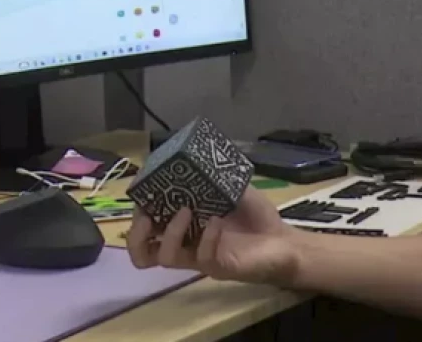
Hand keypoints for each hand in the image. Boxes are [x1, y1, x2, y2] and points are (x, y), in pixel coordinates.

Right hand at [127, 187, 299, 285]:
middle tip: (148, 215)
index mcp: (182, 225)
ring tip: (185, 212)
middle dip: (137, 232)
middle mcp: (185, 244)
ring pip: (163, 258)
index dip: (137, 210)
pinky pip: (201, 258)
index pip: (146, 225)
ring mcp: (199, 258)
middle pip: (141, 251)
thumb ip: (214, 177)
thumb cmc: (255, 216)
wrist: (284, 241)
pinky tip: (217, 222)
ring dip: (171, 232)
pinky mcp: (217, 267)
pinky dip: (206, 237)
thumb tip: (196, 154)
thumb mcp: (233, 189)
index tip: (140, 190)